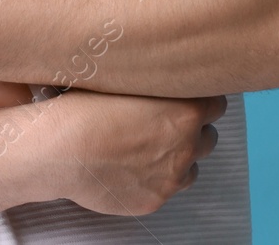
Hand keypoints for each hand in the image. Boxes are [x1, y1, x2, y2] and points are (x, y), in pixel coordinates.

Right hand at [42, 89, 226, 214]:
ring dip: (178, 158)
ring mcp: (172, 177)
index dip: (199, 101)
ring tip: (148, 149)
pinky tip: (132, 168)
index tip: (183, 100)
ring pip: (192, 167)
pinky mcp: (154, 200)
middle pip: (208, 137)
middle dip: (191, 131)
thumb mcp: (125, 80)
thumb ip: (156, 84)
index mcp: (186, 110)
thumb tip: (163, 79)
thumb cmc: (85, 108)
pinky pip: (167, 189)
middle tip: (163, 124)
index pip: (217, 104)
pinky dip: (156, 179)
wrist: (61, 150)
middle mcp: (187, 146)